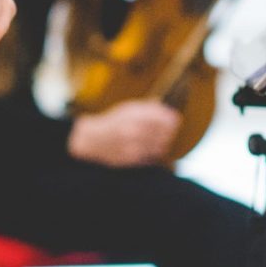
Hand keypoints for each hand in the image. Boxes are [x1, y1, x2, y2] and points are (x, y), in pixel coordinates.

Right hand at [68, 99, 182, 167]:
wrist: (92, 140)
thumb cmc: (112, 123)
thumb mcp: (128, 109)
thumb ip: (148, 108)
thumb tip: (168, 109)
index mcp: (134, 114)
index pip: (165, 118)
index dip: (172, 119)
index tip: (173, 119)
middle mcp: (134, 129)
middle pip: (165, 132)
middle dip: (169, 131)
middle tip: (167, 131)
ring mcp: (133, 145)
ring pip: (161, 146)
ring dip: (163, 143)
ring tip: (157, 140)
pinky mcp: (131, 158)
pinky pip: (151, 156)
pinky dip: (154, 153)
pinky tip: (149, 149)